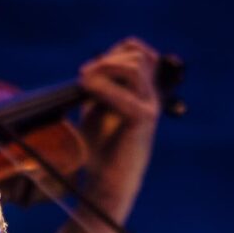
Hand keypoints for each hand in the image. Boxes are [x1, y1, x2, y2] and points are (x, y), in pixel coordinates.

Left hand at [74, 37, 162, 213]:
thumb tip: (90, 69)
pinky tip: (86, 90)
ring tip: (84, 82)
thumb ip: (99, 88)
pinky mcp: (142, 120)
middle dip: (106, 60)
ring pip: (135, 66)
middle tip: (83, 76)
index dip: (113, 53)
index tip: (88, 71)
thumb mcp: (96, 109)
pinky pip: (126, 93)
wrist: (107, 181)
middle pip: (137, 54)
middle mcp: (150, 95)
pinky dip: (103, 87)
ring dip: (105, 68)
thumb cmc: (100, 148)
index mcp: (142, 90)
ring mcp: (150, 106)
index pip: (137, 52)